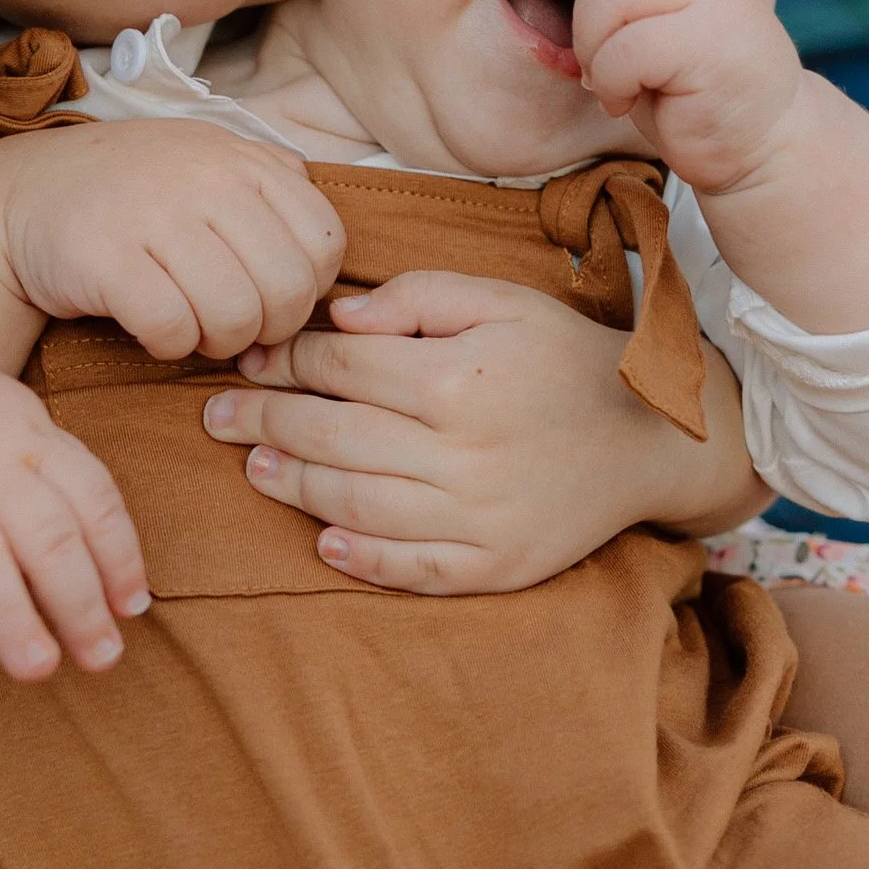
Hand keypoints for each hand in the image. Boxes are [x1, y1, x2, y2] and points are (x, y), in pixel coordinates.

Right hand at [0, 122, 346, 362]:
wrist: (23, 196)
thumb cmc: (131, 194)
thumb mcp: (207, 163)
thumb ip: (271, 188)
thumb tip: (323, 255)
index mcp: (242, 158)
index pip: (324, 241)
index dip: (308, 289)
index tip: (270, 298)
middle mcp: (205, 177)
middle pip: (286, 288)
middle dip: (267, 328)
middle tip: (233, 327)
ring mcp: (155, 214)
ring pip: (235, 315)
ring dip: (220, 343)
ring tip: (194, 329)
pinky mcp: (108, 258)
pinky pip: (173, 329)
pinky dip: (170, 346)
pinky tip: (155, 330)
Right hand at [0, 309, 148, 686]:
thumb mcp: (17, 427)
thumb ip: (62, 490)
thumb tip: (118, 586)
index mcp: (30, 439)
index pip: (92, 497)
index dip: (118, 556)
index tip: (130, 610)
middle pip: (44, 533)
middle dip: (78, 600)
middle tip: (102, 659)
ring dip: (11, 616)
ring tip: (39, 670)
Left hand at [199, 270, 764, 592]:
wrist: (651, 439)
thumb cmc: (565, 358)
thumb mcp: (502, 299)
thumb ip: (417, 297)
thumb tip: (339, 320)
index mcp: (457, 379)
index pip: (339, 369)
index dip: (284, 361)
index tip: (249, 359)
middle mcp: (461, 453)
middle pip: (332, 437)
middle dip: (263, 422)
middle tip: (216, 417)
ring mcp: (477, 517)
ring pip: (355, 506)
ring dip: (292, 487)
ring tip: (254, 468)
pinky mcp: (495, 566)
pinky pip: (410, 570)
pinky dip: (359, 559)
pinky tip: (321, 540)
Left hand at [569, 0, 807, 197]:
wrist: (761, 149)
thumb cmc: (691, 90)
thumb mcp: (656, 21)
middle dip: (589, 14)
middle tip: (605, 60)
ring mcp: (717, 1)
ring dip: (596, 49)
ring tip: (616, 81)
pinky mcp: (710, 46)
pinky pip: (627, 47)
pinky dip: (612, 81)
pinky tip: (628, 101)